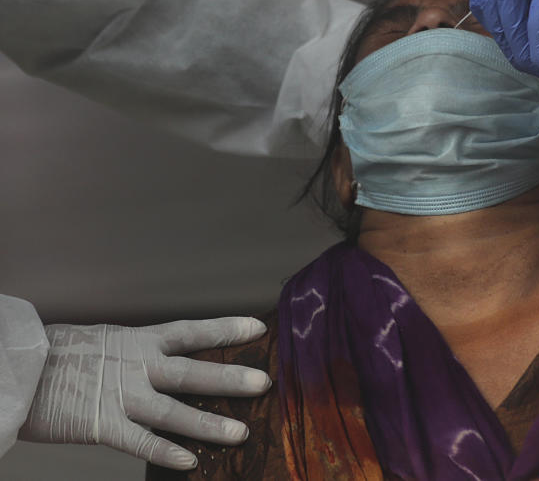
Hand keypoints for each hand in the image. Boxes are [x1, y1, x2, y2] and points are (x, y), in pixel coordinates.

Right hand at [19, 317, 270, 469]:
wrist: (18, 369)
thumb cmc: (59, 355)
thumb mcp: (106, 340)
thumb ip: (138, 352)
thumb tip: (167, 356)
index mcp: (138, 341)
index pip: (191, 331)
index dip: (225, 330)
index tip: (257, 327)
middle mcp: (136, 366)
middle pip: (192, 372)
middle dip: (230, 379)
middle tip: (264, 383)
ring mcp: (121, 396)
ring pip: (174, 412)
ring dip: (209, 424)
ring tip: (240, 433)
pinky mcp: (101, 425)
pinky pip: (140, 442)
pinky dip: (165, 452)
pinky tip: (190, 462)